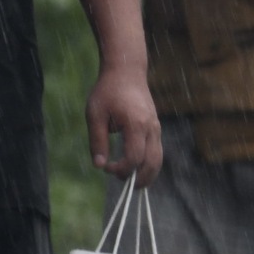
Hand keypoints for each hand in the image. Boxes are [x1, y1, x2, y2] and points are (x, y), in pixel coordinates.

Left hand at [88, 63, 163, 180]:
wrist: (127, 72)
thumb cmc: (108, 91)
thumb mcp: (95, 115)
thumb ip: (97, 141)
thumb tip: (99, 165)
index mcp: (136, 124)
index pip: (134, 157)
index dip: (121, 169)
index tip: (106, 168)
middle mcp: (151, 128)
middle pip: (152, 163)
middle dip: (138, 178)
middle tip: (120, 181)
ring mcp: (156, 128)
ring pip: (159, 159)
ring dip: (147, 174)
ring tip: (131, 182)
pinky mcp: (156, 127)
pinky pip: (157, 152)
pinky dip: (149, 164)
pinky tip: (136, 168)